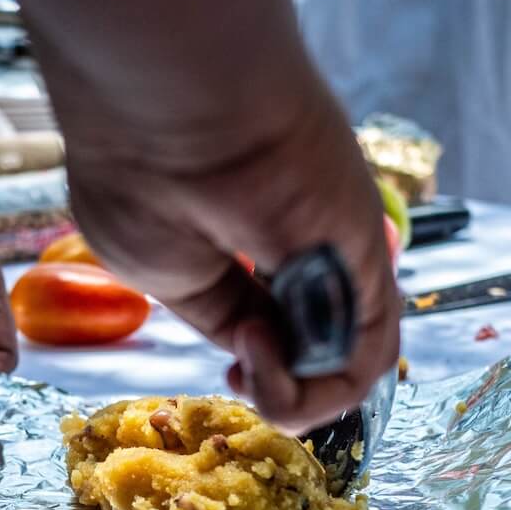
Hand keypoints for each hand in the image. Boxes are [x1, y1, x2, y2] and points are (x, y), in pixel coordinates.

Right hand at [66, 80, 400, 432]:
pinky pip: (366, 354)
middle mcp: (302, 249)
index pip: (277, 324)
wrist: (170, 114)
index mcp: (252, 243)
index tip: (232, 371)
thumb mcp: (168, 269)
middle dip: (283, 388)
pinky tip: (263, 355)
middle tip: (242, 374)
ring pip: (345, 363)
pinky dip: (316, 387)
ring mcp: (335, 256)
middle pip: (315, 347)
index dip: (260, 370)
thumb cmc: (144, 181)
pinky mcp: (365, 260)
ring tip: (249, 364)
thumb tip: (253, 339)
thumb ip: (218, 309)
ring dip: (292, 396)